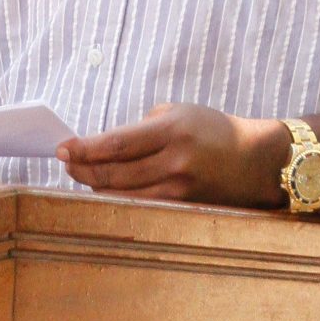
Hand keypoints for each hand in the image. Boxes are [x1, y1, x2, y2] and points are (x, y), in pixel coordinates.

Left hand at [58, 104, 288, 202]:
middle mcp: (176, 161)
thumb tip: (104, 145)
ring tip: (81, 176)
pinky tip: (106, 191)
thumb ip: (143, 126)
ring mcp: (180, 189)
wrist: (256, 161)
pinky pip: (139, 206)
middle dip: (83, 169)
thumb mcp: (181, 112)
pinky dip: (117, 199)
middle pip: (114, 173)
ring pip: (122, 195)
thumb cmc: (214, 130)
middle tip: (66, 163)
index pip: (117, 143)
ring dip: (95, 187)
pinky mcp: (183, 207)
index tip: (63, 148)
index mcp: (173, 130)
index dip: (84, 149)